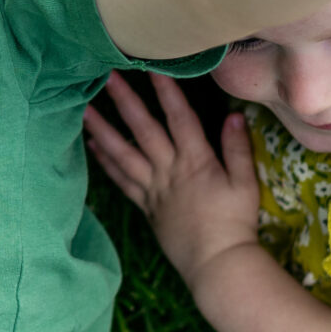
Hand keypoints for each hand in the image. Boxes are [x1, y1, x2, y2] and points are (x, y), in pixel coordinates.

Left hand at [84, 72, 261, 280]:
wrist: (217, 264)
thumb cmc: (235, 223)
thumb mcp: (246, 183)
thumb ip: (237, 148)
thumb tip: (234, 114)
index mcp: (196, 161)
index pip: (179, 117)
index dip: (166, 91)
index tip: (152, 67)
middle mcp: (169, 170)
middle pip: (144, 130)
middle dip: (125, 101)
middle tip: (106, 77)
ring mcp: (154, 189)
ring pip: (123, 154)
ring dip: (103, 131)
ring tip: (84, 112)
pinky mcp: (147, 207)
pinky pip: (121, 181)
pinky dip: (106, 163)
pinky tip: (93, 148)